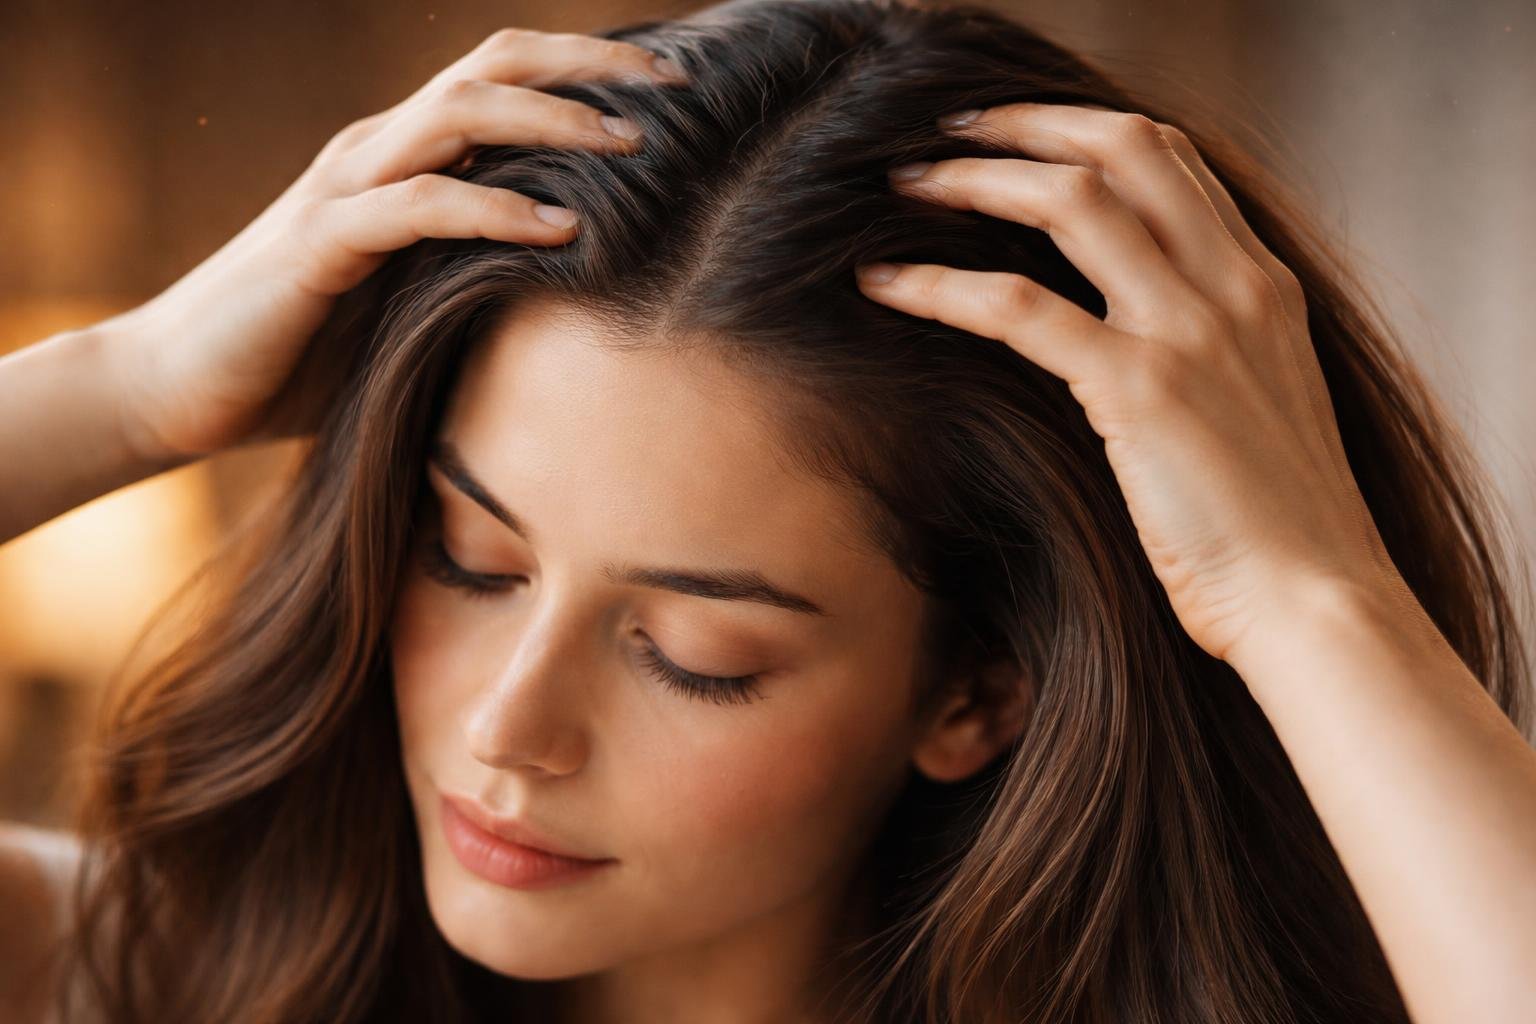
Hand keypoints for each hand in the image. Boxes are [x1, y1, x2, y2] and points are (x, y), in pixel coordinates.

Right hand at [108, 27, 687, 460]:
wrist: (180, 389)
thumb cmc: (309, 357)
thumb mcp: (419, 309)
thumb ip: (484, 287)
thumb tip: (587, 311)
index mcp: (406, 157)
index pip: (505, 79)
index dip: (587, 68)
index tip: (674, 88)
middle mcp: (379, 150)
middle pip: (494, 65)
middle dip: (591, 63)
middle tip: (679, 85)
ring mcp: (346, 188)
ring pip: (458, 112)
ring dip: (554, 119)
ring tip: (633, 145)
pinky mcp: (321, 244)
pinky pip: (418, 206)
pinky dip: (493, 210)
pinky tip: (559, 230)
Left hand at [854, 103, 1403, 664]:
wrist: (1316, 602)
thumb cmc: (1279, 528)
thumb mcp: (1259, 408)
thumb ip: (1210, 350)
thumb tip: (1127, 334)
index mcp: (1264, 285)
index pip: (1174, 159)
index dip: (1084, 131)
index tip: (1018, 137)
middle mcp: (1232, 286)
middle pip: (1123, 149)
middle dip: (1024, 126)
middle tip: (948, 135)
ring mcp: (1188, 330)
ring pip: (1068, 202)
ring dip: (973, 180)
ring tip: (906, 185)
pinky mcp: (1138, 388)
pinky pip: (1017, 307)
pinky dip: (941, 285)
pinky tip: (886, 283)